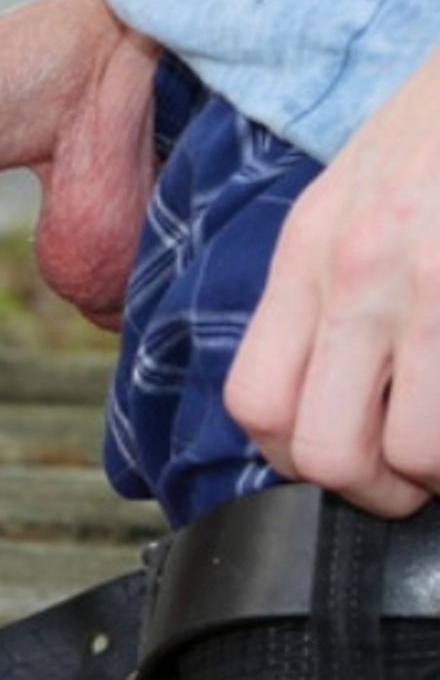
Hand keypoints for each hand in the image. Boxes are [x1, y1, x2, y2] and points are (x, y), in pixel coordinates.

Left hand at [225, 44, 439, 514]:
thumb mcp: (358, 191)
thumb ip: (330, 285)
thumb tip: (330, 393)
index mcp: (311, 249)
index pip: (257, 404)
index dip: (300, 459)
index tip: (351, 459)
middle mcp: (360, 268)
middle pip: (327, 452)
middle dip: (378, 488)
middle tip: (419, 475)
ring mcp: (435, 279)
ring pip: (416, 452)